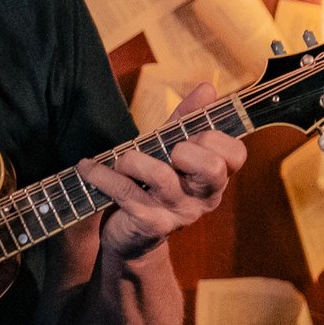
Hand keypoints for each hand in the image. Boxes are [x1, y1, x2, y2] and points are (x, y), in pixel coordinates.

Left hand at [79, 83, 246, 261]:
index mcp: (216, 178)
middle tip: (164, 151)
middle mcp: (204, 198)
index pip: (236, 154)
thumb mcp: (171, 148)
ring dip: (132, 159)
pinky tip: (88, 167)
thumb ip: (188, 120)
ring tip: (121, 160)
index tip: (190, 136)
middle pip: (211, 166)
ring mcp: (178, 213)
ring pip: (160, 175)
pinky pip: (124, 190)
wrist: (131, 236)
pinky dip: (101, 174)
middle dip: (182, 147)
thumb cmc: (154, 184)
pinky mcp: (150, 224)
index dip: (213, 137)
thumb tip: (208, 88)